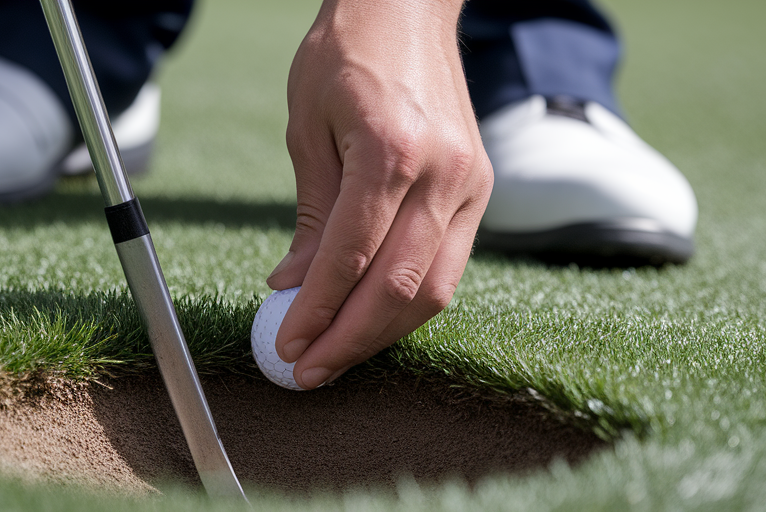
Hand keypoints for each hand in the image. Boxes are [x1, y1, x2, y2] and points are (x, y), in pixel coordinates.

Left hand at [266, 0, 492, 388]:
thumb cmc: (346, 54)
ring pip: (433, 287)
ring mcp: (471, 184)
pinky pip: (447, 266)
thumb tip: (290, 287)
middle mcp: (443, 173)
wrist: (409, 6)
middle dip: (349, 339)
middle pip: (400, 286)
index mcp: (392, 151)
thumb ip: (309, 212)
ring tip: (335, 357)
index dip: (316, 312)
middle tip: (306, 371)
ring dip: (381, 333)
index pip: (351, 257)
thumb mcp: (306, 125)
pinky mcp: (480, 190)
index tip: (285, 346)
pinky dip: (408, 302)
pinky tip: (371, 320)